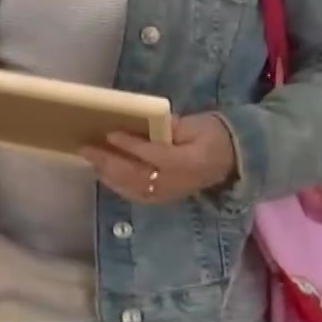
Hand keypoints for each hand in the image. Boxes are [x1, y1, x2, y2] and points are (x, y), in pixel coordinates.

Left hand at [79, 112, 236, 204]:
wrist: (235, 159)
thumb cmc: (215, 135)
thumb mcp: (196, 124)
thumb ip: (170, 126)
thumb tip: (143, 123)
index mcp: (188, 161)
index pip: (154, 154)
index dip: (130, 144)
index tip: (109, 132)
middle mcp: (177, 182)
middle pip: (138, 175)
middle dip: (109, 161)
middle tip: (86, 148)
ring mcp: (171, 193)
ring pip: (134, 188)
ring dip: (109, 175)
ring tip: (90, 160)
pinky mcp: (166, 198)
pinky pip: (139, 195)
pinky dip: (119, 186)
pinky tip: (105, 176)